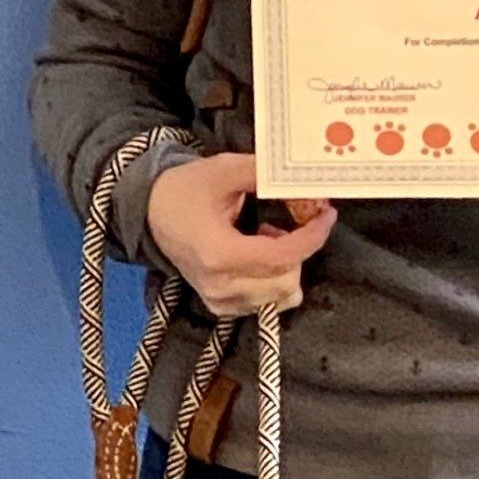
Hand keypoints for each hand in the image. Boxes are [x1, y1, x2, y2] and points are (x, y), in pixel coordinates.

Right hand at [146, 153, 335, 317]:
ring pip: (281, 296)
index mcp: (219, 254)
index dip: (312, 237)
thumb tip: (304, 181)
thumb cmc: (186, 189)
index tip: (327, 215)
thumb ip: (266, 176)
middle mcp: (221, 286)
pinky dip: (275, 280)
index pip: (282, 257)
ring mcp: (220, 301)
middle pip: (287, 281)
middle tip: (292, 221)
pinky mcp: (221, 307)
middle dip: (299, 249)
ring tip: (269, 237)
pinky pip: (267, 303)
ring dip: (288, 265)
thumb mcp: (225, 171)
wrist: (150, 212)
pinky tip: (258, 255)